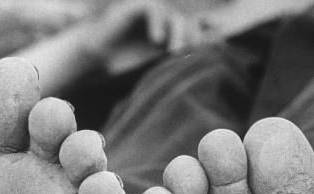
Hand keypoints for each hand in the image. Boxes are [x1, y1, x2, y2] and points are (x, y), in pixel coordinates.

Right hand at [86, 0, 220, 65]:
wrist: (94, 57)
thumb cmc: (120, 64)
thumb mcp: (151, 66)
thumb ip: (172, 60)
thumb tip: (195, 64)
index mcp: (168, 33)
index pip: (193, 26)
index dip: (207, 29)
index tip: (218, 36)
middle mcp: (161, 21)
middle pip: (187, 20)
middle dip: (193, 34)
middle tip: (191, 53)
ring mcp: (149, 13)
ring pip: (173, 15)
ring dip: (177, 33)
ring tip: (173, 52)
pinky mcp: (135, 7)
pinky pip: (154, 8)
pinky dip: (158, 23)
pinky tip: (156, 40)